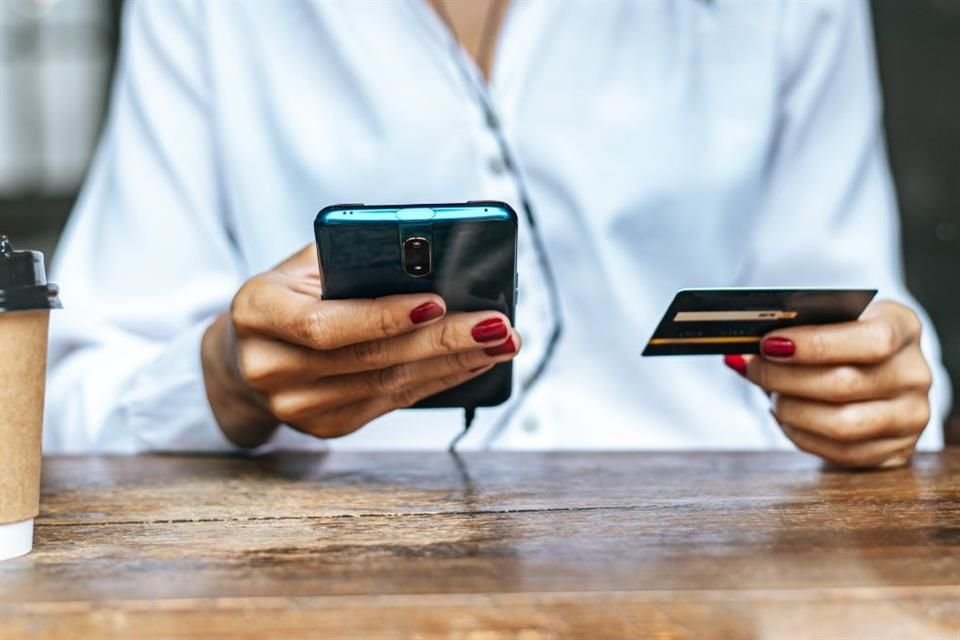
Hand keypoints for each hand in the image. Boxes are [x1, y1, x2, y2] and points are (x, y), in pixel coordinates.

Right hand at [201, 244, 519, 447]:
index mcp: (256, 311)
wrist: (246, 353)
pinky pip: (391, 403)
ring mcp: (295, 406)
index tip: (437, 302)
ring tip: (500, 342)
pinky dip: (438, 382)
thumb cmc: (290, 293)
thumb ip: (353, 258)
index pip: (323, 323)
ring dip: (453, 364)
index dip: (382, 316)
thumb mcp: (303, 265)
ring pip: (388, 385)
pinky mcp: (324, 427)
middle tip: (496, 325)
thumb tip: (433, 257)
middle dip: (442, 341)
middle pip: (369, 358)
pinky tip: (473, 363)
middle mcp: (269, 366)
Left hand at [724, 300, 932, 468]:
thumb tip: (737, 355)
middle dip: (785, 378)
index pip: (869, 340)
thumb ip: (791, 333)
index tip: (769, 343)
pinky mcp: (897, 450)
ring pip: (841, 424)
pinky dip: (802, 435)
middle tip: (753, 368)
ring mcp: (911, 415)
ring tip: (770, 394)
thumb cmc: (842, 341)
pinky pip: (841, 451)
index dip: (814, 344)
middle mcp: (914, 373)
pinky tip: (785, 417)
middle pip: (844, 384)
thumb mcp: (828, 322)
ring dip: (791, 410)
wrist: (877, 370)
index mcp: (902, 327)